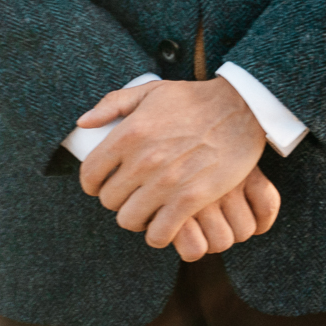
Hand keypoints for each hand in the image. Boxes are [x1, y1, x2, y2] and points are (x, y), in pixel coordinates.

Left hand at [77, 78, 270, 250]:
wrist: (243, 107)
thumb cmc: (195, 99)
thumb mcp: (152, 90)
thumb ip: (113, 104)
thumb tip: (83, 124)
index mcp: (129, 133)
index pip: (90, 175)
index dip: (94, 183)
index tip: (105, 184)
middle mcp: (144, 159)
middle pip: (109, 201)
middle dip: (118, 200)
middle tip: (132, 194)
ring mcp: (167, 181)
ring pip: (130, 220)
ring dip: (136, 218)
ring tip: (148, 209)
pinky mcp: (191, 198)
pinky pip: (159, 233)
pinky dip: (159, 234)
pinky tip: (165, 224)